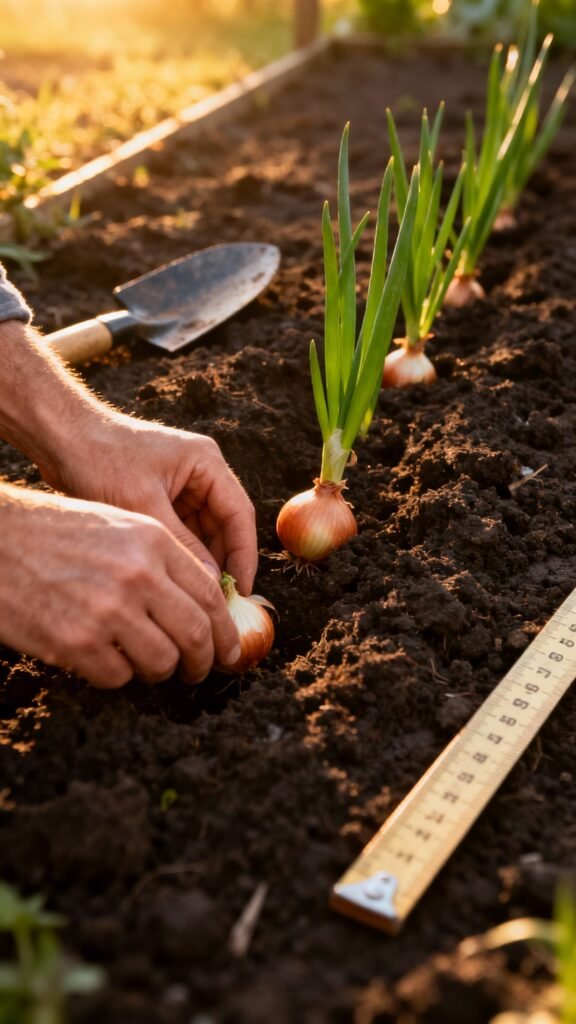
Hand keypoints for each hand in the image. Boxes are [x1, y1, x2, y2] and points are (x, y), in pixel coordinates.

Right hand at [0, 486, 241, 687]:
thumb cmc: (53, 532)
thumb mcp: (118, 526)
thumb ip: (162, 561)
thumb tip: (202, 604)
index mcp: (153, 541)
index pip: (211, 595)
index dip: (226, 631)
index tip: (230, 651)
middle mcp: (138, 574)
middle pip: (196, 634)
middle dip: (204, 662)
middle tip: (199, 672)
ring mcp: (108, 610)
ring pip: (162, 662)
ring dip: (159, 671)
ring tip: (147, 665)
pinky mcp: (76, 642)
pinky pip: (118, 676)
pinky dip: (116, 675)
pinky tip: (102, 658)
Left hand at [40, 411, 257, 596]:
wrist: (59, 437)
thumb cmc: (100, 459)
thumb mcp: (143, 504)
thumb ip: (182, 543)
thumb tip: (211, 581)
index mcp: (206, 463)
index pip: (239, 514)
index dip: (243, 555)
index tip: (242, 590)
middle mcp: (200, 472)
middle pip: (225, 525)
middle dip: (223, 562)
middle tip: (219, 602)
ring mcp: (181, 485)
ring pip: (204, 532)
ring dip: (202, 561)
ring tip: (198, 596)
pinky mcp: (161, 497)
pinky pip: (182, 531)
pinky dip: (182, 554)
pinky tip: (176, 580)